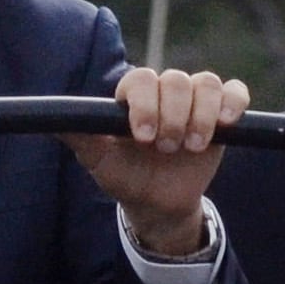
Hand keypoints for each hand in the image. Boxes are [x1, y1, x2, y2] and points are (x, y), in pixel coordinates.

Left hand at [61, 67, 248, 255]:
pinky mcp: (221, 114)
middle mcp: (164, 93)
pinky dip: (233, 102)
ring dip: (201, 115)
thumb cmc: (125, 177)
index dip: (145, 103)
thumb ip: (80, 137)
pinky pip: (234, 92)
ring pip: (206, 84)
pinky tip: (226, 124)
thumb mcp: (98, 161)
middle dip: (173, 116)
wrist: (157, 203)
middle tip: (166, 148)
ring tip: (192, 146)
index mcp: (133, 97)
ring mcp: (194, 101)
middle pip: (176, 80)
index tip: (143, 136)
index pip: (140, 79)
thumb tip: (50, 121)